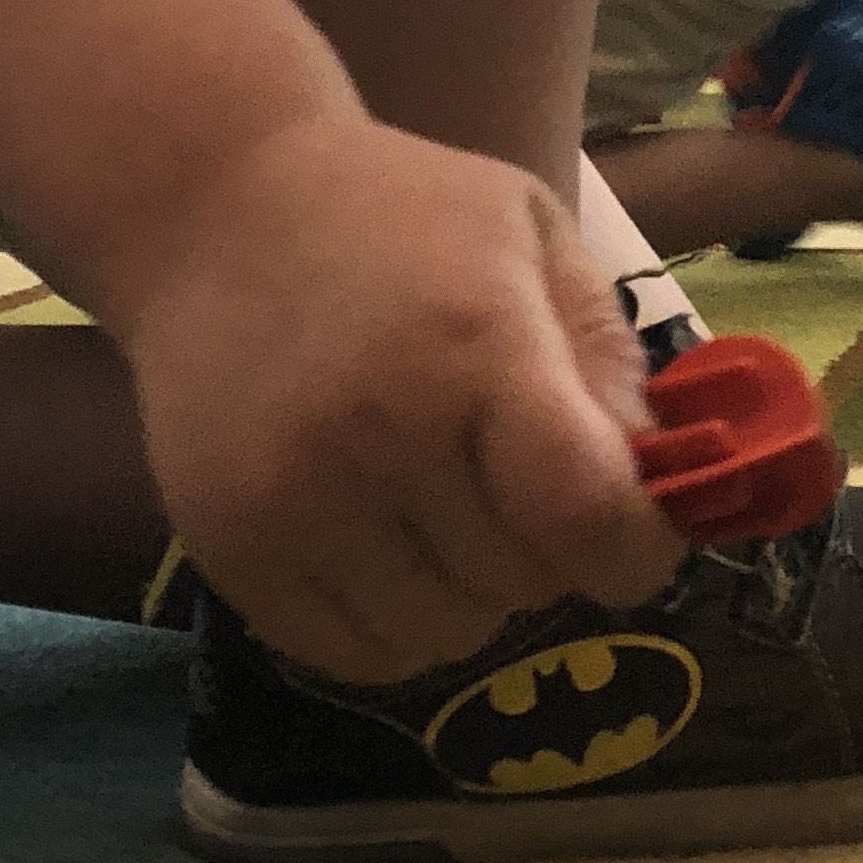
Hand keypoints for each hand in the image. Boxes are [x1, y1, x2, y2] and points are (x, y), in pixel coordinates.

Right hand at [120, 113, 684, 679]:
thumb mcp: (532, 236)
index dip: (637, 549)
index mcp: (476, 349)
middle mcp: (382, 437)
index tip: (636, 533)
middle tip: (518, 487)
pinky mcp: (228, 550)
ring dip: (472, 594)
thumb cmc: (396, 214)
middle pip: (523, 581)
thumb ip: (609, 358)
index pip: (588, 515)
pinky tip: (387, 548)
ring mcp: (293, 503)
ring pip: (444, 635)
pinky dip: (394, 624)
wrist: (207, 208)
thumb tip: (655, 483)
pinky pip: (353, 654)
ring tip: (446, 512)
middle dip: (549, 551)